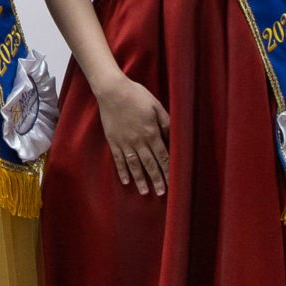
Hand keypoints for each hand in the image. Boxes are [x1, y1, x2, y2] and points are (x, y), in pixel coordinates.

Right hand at [94, 72, 170, 195]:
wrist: (112, 91)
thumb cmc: (137, 95)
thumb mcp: (157, 106)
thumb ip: (166, 123)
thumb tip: (173, 137)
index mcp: (151, 133)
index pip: (163, 157)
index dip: (168, 171)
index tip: (173, 183)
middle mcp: (139, 141)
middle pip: (150, 165)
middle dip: (157, 180)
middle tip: (161, 194)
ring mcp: (125, 142)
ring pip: (134, 165)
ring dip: (141, 180)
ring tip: (145, 192)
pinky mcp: (113, 141)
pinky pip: (118, 160)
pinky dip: (122, 171)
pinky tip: (126, 181)